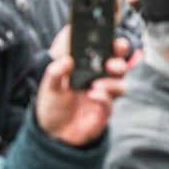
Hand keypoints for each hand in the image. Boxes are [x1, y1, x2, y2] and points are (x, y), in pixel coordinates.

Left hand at [35, 27, 129, 145]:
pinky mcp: (103, 111)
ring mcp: (104, 94)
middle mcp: (100, 79)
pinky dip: (104, 98)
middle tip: (111, 60)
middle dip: (120, 58)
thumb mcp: (48, 86)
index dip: (112, 42)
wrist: (53, 133)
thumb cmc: (53, 104)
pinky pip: (110, 102)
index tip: (114, 35)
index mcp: (88, 68)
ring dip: (112, 81)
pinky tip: (93, 96)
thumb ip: (54, 72)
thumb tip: (65, 61)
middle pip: (119, 63)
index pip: (105, 50)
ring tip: (96, 84)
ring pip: (120, 83)